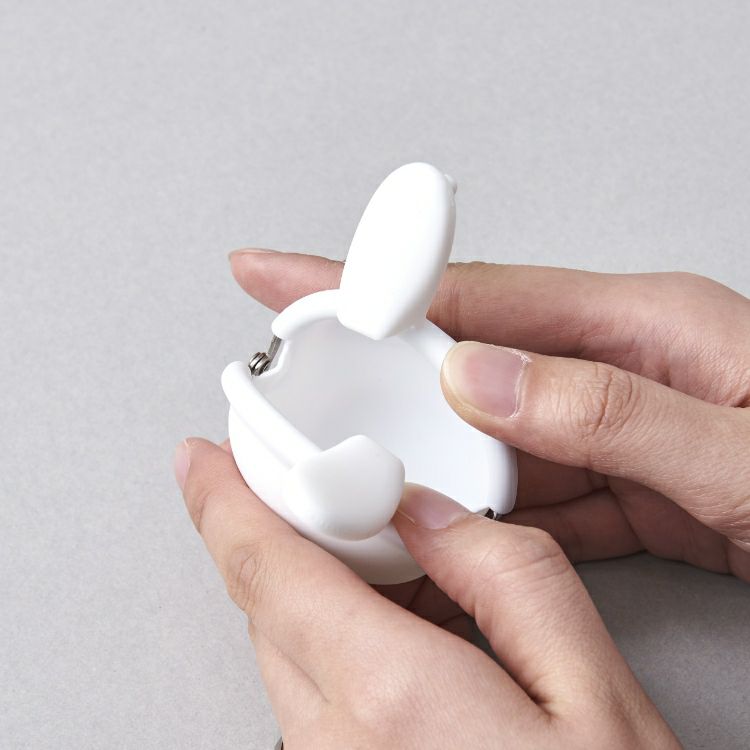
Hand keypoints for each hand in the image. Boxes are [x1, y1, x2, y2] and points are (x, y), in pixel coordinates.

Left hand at [174, 438, 677, 747]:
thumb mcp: (596, 698)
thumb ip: (510, 580)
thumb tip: (435, 514)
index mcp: (391, 703)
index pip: (269, 575)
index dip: (225, 505)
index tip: (201, 462)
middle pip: (275, 610)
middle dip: (311, 543)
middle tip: (374, 514)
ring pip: (295, 653)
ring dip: (341, 601)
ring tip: (436, 605)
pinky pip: (315, 700)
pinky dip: (352, 652)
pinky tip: (426, 654)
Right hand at [230, 250, 749, 580]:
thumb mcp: (746, 451)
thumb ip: (609, 411)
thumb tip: (481, 380)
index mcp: (640, 325)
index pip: (474, 295)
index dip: (373, 284)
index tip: (299, 279)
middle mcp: (612, 366)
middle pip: (462, 359)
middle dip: (370, 363)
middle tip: (297, 368)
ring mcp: (611, 426)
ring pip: (484, 434)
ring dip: (416, 448)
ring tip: (349, 460)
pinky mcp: (621, 483)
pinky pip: (527, 491)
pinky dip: (475, 510)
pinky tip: (438, 523)